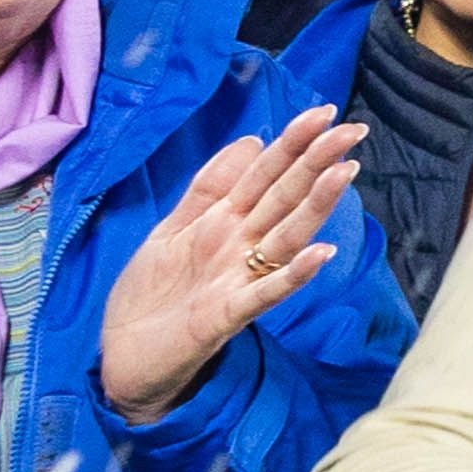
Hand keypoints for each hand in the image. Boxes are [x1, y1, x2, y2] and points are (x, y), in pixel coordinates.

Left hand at [96, 106, 365, 422]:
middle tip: (352, 130)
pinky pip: (264, 293)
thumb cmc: (147, 297)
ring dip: (315, 207)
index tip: (324, 111)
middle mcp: (239, 247)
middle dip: (316, 162)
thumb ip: (207, 188)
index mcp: (223, 222)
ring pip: (284, 236)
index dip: (292, 143)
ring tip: (344, 173)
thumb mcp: (170, 230)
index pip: (265, 174)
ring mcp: (236, 281)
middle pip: (283, 197)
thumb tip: (251, 139)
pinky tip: (320, 253)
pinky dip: (293, 275)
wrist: (120, 360)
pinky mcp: (226, 317)